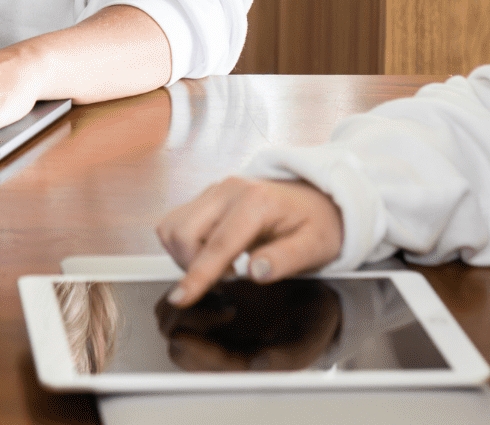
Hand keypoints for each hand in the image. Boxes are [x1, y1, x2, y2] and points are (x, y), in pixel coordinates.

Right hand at [155, 175, 343, 304]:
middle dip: (193, 266)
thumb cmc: (316, 224)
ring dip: (185, 255)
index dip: (198, 275)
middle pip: (184, 233)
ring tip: (221, 265)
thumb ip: (285, 260)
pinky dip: (184, 245)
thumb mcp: (315, 247)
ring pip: (172, 227)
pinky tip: (212, 252)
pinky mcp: (206, 197)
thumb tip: (256, 272)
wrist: (315, 200)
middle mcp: (229, 190)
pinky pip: (175, 222)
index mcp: (256, 201)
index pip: (218, 244)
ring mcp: (214, 191)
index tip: (181, 298)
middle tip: (228, 277)